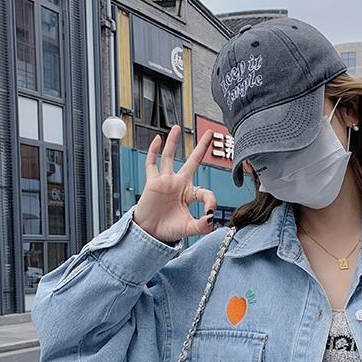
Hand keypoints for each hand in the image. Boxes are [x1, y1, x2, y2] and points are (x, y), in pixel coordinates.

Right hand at [132, 125, 218, 242]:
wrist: (150, 233)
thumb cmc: (168, 230)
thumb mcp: (189, 229)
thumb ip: (202, 226)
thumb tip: (212, 219)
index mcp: (190, 195)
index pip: (205, 191)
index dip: (211, 201)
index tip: (210, 213)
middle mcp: (179, 185)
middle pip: (192, 161)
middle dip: (201, 148)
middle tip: (210, 134)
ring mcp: (165, 181)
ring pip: (169, 157)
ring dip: (173, 142)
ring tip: (178, 128)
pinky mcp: (152, 182)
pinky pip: (151, 164)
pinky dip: (153, 151)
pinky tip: (157, 139)